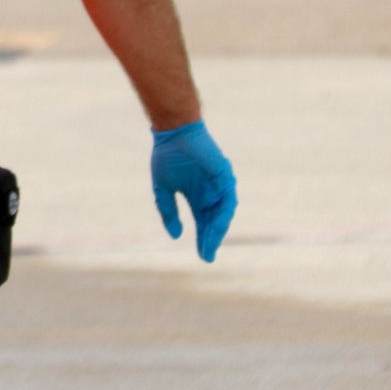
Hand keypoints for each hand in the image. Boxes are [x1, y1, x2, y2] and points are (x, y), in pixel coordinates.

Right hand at [150, 120, 236, 262]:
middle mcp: (211, 194)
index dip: (203, 240)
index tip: (203, 257)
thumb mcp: (163, 189)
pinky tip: (216, 224)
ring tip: (211, 243)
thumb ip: (169, 212)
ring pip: (223, 213)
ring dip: (218, 229)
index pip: (204, 224)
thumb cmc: (168, 157)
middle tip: (207, 255)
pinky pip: (227, 198)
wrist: (173, 132)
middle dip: (211, 239)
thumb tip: (176, 235)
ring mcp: (219, 185)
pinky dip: (223, 212)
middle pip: (214, 222)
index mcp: (197, 198)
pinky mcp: (224, 176)